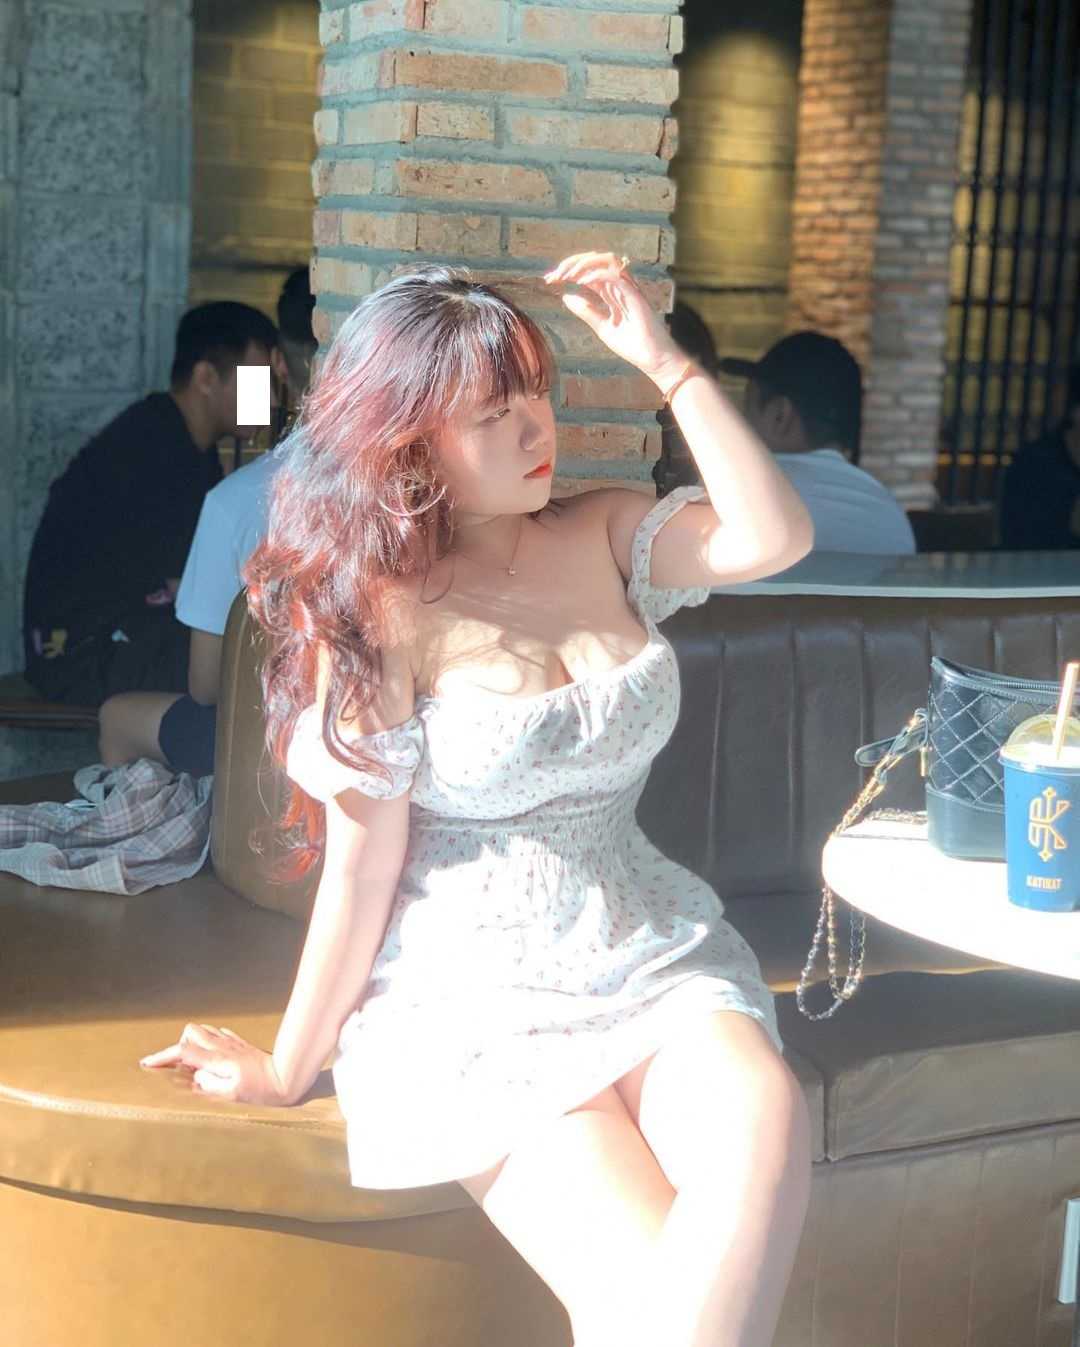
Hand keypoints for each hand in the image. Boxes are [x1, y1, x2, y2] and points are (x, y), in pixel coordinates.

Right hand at [140, 1022, 291, 1105]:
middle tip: (173, 1065)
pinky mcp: (241, 1044)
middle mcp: (223, 1047)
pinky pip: (219, 1034)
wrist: (288, 1075)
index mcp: (217, 1060)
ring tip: (189, 1061)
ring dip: (192, 1042)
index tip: (147, 1063)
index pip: (182, 1052)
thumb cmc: (262, 1089)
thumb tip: (195, 1076)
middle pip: (190, 1032)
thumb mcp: (232, 1093)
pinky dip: (208, 1041)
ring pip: (204, 1031)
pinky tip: (210, 1052)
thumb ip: (209, 1084)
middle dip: (177, 1046)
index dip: (162, 1057)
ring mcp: (232, 1043)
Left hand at [544, 252, 686, 389]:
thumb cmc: (633, 345)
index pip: (588, 272)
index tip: (550, 279)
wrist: (653, 359)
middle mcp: (620, 285)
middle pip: (595, 260)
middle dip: (571, 263)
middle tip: (553, 276)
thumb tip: (566, 297)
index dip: (568, 272)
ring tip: (566, 275)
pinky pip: (616, 275)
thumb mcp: (602, 327)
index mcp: (611, 291)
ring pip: (606, 260)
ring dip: (583, 264)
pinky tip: (582, 282)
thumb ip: (586, 311)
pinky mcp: (635, 295)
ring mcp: (628, 288)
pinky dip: (597, 274)